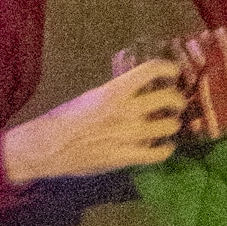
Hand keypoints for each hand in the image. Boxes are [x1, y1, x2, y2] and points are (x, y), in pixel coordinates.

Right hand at [3, 57, 186, 184]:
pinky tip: (163, 147)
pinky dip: (165, 149)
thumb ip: (116, 94)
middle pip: (169, 98)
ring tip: (168, 125)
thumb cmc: (65, 119)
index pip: (151, 69)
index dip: (168, 68)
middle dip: (177, 100)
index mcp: (115, 90)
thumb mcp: (91, 97)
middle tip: (176, 103)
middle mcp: (127, 110)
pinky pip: (159, 153)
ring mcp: (129, 135)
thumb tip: (137, 90)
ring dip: (172, 124)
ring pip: (170, 126)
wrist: (48, 146)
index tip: (173, 72)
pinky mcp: (127, 157)